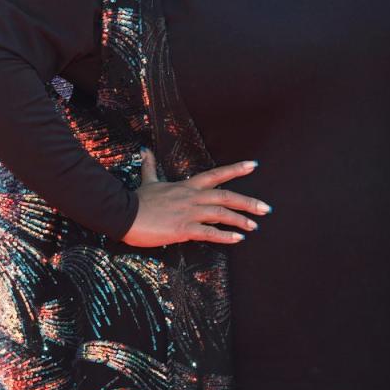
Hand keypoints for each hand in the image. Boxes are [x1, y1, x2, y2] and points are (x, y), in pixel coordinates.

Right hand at [122, 152, 269, 247]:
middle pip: (227, 196)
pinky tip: (237, 239)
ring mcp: (189, 212)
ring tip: (254, 227)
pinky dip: (225, 236)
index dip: (236, 169)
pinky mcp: (182, 229)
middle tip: (266, 208)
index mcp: (187, 186)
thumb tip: (145, 150)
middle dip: (248, 202)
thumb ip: (150, 166)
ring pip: (222, 214)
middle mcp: (192, 197)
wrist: (123, 214)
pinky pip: (209, 232)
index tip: (254, 165)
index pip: (217, 174)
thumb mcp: (147, 181)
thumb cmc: (137, 200)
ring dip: (240, 220)